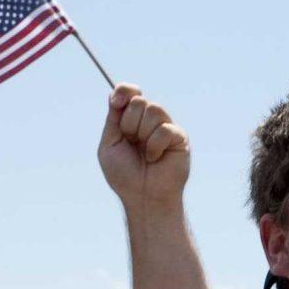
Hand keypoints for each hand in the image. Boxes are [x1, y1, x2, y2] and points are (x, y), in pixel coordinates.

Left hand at [97, 85, 191, 214]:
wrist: (144, 197)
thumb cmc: (125, 176)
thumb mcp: (109, 145)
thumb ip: (113, 119)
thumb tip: (116, 95)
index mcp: (131, 120)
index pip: (130, 92)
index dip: (124, 91)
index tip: (117, 101)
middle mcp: (149, 121)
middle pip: (139, 101)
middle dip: (129, 124)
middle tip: (132, 143)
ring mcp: (165, 127)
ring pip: (154, 110)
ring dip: (142, 134)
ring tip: (144, 153)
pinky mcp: (179, 138)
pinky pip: (164, 129)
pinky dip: (154, 146)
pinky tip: (155, 158)